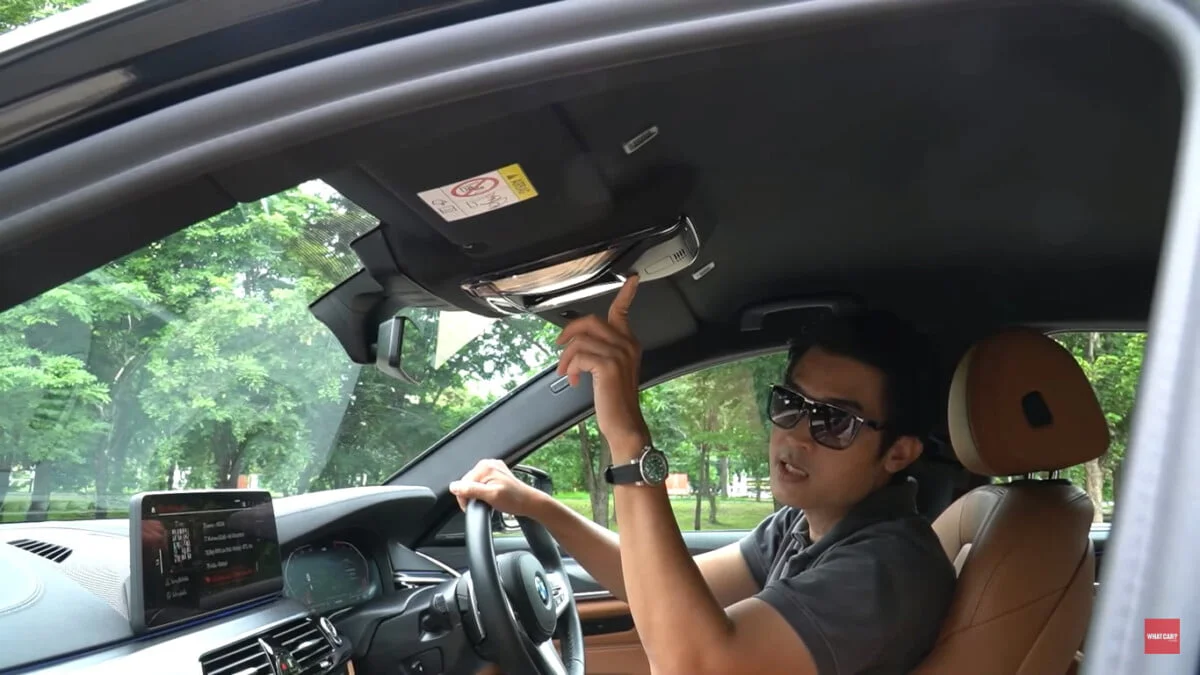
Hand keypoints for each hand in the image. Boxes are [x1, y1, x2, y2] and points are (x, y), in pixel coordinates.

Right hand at [449, 459, 546, 516]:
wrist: (529, 502)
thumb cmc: (514, 500)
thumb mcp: (490, 496)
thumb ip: (471, 490)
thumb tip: (454, 486)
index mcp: (484, 466)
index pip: (462, 483)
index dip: (464, 498)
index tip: (471, 507)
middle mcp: (487, 464)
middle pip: (468, 483)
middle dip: (471, 496)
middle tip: (483, 505)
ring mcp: (492, 468)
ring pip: (474, 484)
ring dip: (477, 494)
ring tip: (488, 501)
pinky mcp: (496, 474)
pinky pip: (482, 483)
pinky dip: (483, 492)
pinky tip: (491, 497)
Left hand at [555, 276, 649, 457]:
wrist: (623, 423)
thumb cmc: (615, 399)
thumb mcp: (609, 370)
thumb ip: (599, 351)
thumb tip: (575, 341)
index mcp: (629, 342)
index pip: (623, 311)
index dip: (625, 293)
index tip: (631, 279)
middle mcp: (627, 344)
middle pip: (591, 321)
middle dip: (569, 332)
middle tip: (559, 345)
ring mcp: (619, 354)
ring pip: (581, 340)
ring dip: (566, 358)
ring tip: (567, 372)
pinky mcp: (609, 366)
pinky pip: (579, 356)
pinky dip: (571, 367)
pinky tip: (575, 380)